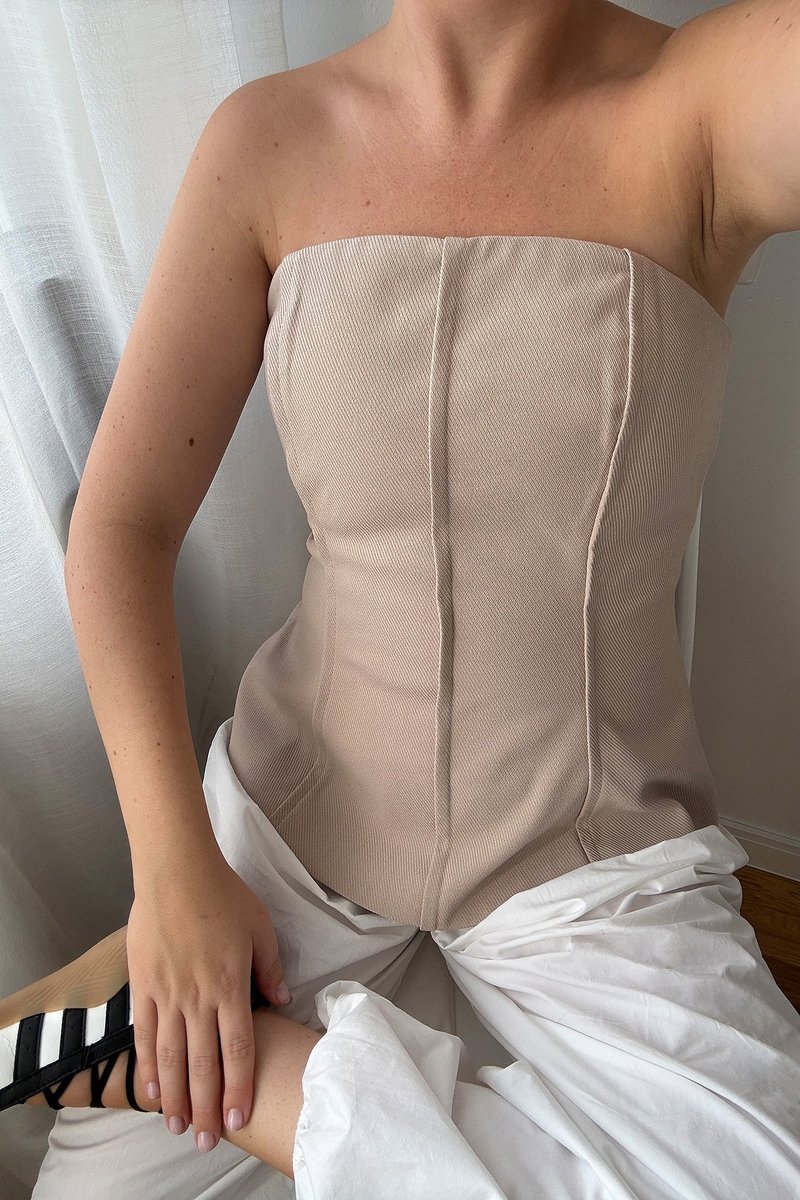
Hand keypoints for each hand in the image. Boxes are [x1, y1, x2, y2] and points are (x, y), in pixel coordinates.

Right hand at [126, 849, 290, 1150]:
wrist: (176, 870)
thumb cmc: (223, 895)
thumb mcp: (261, 928)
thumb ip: (271, 968)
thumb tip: (282, 1000)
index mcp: (231, 984)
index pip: (237, 1048)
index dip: (237, 1087)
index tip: (237, 1119)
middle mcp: (198, 996)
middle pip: (203, 1063)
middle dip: (205, 1107)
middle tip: (204, 1141)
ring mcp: (167, 993)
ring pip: (171, 1057)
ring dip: (175, 1096)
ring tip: (177, 1128)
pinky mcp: (143, 986)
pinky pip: (144, 1035)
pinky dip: (148, 1066)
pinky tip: (151, 1091)